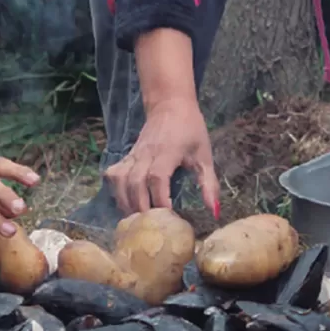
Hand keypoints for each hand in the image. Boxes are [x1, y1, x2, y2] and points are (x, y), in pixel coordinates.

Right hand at [105, 97, 219, 217]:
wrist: (170, 104)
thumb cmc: (190, 129)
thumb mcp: (204, 155)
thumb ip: (208, 184)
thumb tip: (215, 212)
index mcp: (167, 152)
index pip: (157, 178)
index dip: (160, 199)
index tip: (167, 218)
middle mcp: (145, 154)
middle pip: (135, 183)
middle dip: (140, 207)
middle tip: (149, 226)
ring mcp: (133, 155)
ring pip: (120, 180)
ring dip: (125, 202)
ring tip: (134, 220)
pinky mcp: (127, 156)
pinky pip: (114, 174)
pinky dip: (115, 191)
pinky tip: (123, 203)